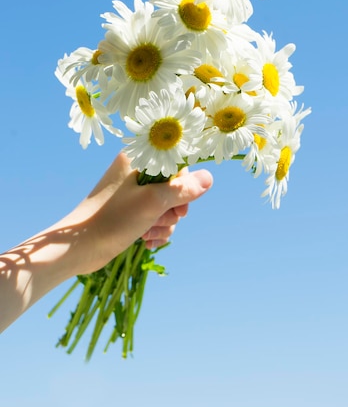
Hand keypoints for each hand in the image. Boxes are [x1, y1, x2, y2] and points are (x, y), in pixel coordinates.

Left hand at [65, 152, 212, 272]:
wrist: (78, 247)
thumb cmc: (113, 220)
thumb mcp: (153, 202)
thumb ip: (183, 189)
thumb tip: (209, 178)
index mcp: (136, 159)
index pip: (176, 163)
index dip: (184, 186)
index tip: (179, 207)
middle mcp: (134, 171)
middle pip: (173, 186)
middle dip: (171, 210)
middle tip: (160, 221)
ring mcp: (131, 192)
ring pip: (165, 205)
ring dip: (163, 224)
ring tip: (148, 234)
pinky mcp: (128, 211)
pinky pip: (154, 216)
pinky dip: (155, 230)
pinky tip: (146, 242)